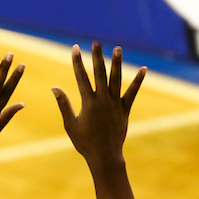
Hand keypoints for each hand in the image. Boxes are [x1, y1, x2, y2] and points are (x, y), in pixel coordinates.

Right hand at [53, 43, 145, 163]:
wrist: (105, 156)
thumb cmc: (85, 143)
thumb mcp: (70, 124)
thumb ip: (64, 104)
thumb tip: (54, 87)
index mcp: (88, 103)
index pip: (81, 77)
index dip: (77, 62)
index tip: (75, 48)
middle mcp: (103, 100)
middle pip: (100, 74)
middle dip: (97, 57)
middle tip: (96, 42)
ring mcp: (115, 104)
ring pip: (116, 80)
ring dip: (117, 63)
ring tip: (118, 49)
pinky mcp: (125, 110)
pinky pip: (132, 93)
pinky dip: (138, 81)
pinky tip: (144, 69)